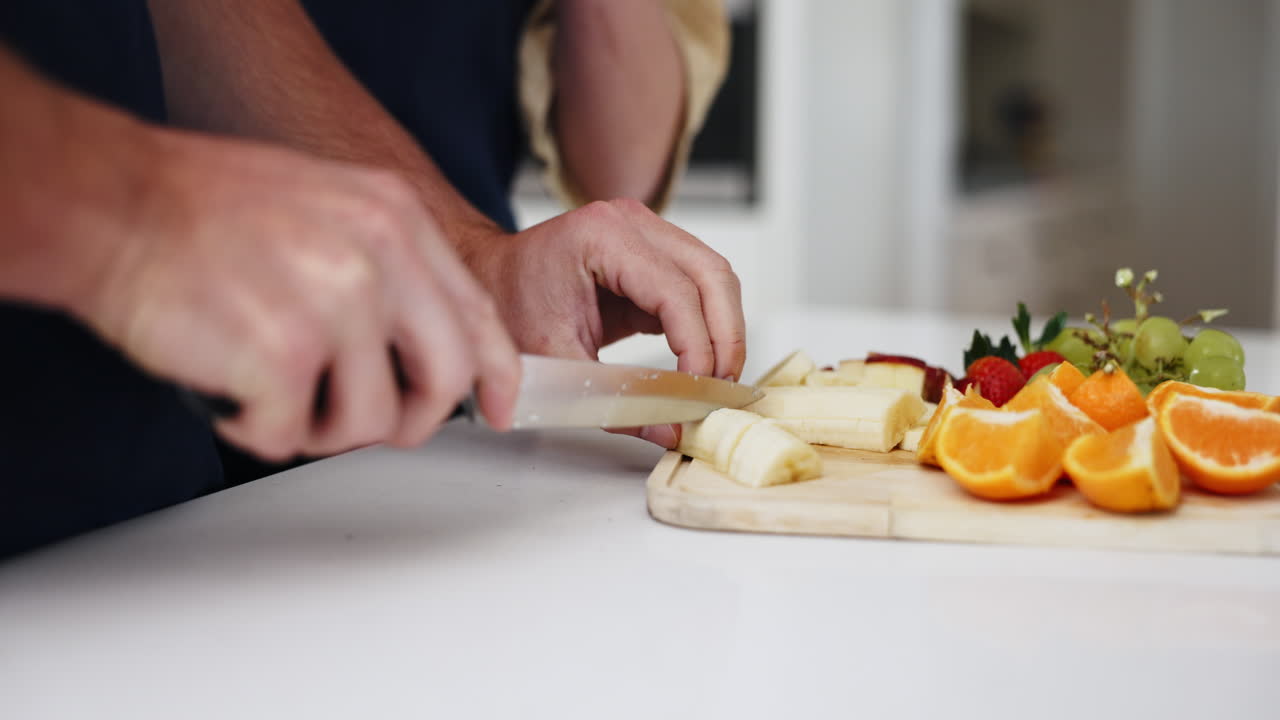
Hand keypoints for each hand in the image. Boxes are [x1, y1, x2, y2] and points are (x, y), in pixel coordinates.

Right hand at [75, 130, 519, 460]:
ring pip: (370, 422)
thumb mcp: (328, 207)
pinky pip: (291, 434)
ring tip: (269, 387)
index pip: (476, 314)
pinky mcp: (285, 353)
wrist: (112, 202)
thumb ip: (386, 265)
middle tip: (358, 419)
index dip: (495, 374)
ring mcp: (336, 305)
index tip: (500, 408)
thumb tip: (420, 338)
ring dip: (317, 425)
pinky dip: (255, 427)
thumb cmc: (204, 209)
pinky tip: (228, 387)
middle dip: (409, 419)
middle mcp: (378, 257)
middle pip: (444, 380)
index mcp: (395, 218)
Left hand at [459, 198, 745, 446]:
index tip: (699, 393)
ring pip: (716, 276)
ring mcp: (647, 231)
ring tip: (716, 380)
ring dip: (724, 330)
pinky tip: (702, 363)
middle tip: (720, 390)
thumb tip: (670, 430)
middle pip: (712, 274)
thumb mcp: (553, 360)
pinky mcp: (654, 251)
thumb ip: (613, 400)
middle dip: (725, 338)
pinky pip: (700, 285)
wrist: (488, 278)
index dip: (697, 347)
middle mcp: (631, 222)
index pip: (675, 292)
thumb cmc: (508, 305)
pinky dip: (709, 324)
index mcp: (602, 236)